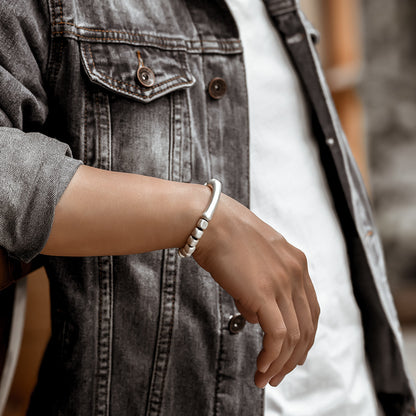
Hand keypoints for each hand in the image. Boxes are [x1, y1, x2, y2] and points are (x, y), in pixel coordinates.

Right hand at [193, 193, 319, 387]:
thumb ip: (262, 285)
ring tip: (267, 377)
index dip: (303, 336)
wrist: (210, 222)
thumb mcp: (255, 257)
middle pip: (307, 326)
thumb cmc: (225, 235)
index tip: (291, 352)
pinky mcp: (264, 294)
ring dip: (282, 362)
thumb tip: (256, 315)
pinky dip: (272, 357)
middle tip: (280, 373)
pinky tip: (262, 367)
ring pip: (294, 336)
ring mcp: (283, 283)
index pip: (310, 309)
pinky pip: (278, 336)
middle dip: (295, 356)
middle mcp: (296, 273)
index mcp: (297, 263)